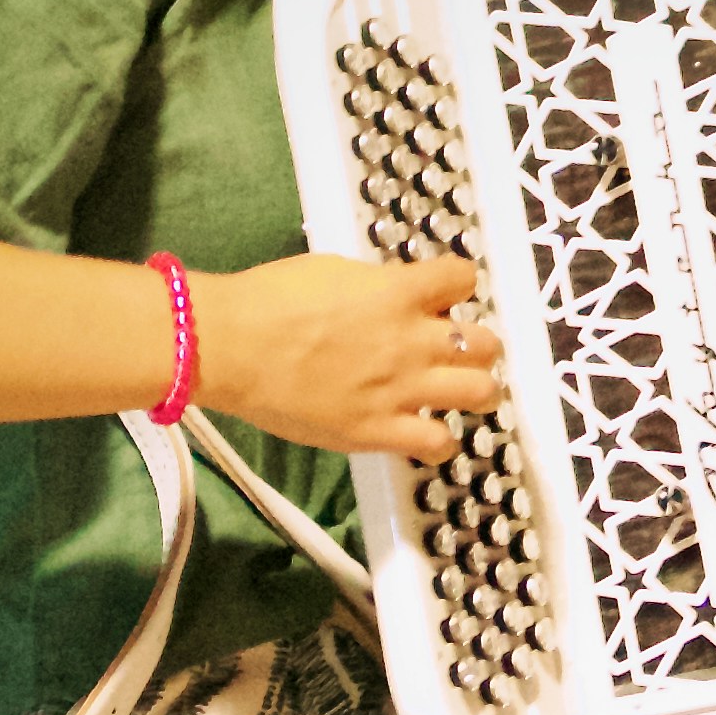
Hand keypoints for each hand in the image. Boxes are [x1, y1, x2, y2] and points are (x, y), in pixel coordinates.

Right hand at [198, 249, 501, 455]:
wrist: (229, 345)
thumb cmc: (269, 300)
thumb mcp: (334, 271)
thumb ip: (378, 286)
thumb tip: (397, 295)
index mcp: (399, 292)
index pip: (464, 278)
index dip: (456, 287)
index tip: (441, 297)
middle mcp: (412, 340)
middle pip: (486, 343)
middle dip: (474, 345)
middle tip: (451, 350)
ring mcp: (401, 389)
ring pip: (480, 393)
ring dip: (473, 390)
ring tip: (453, 391)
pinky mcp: (379, 430)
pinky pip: (439, 443)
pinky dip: (441, 440)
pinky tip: (426, 432)